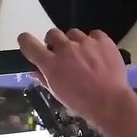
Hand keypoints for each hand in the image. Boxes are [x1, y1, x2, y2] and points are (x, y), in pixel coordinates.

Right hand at [17, 28, 133, 128]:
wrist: (110, 102)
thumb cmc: (81, 102)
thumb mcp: (58, 93)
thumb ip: (44, 79)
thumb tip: (35, 71)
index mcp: (50, 64)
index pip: (29, 44)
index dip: (26, 41)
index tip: (28, 43)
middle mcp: (65, 49)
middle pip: (53, 34)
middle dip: (54, 43)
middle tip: (62, 55)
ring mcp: (85, 42)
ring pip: (73, 34)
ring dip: (74, 42)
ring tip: (83, 55)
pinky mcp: (103, 41)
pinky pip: (94, 34)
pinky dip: (93, 41)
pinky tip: (97, 53)